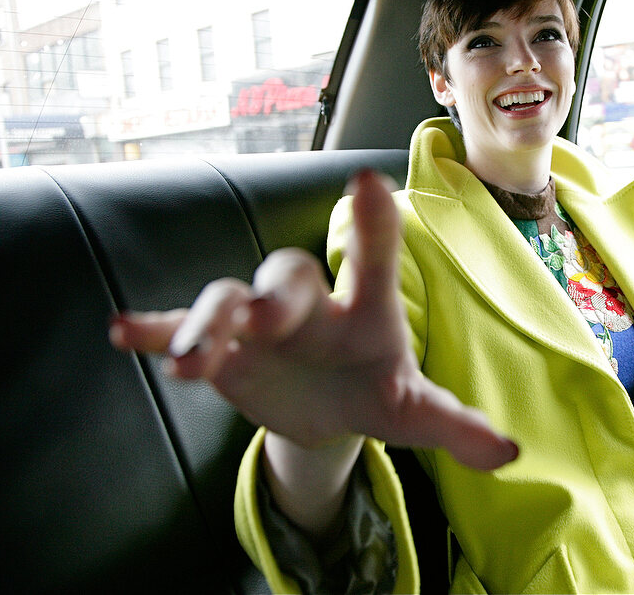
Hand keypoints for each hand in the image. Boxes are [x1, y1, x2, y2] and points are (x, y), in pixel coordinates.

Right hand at [110, 169, 518, 471]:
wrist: (325, 408)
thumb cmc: (375, 392)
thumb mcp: (412, 413)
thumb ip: (455, 425)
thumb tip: (509, 451)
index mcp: (364, 311)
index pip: (374, 262)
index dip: (373, 225)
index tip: (368, 182)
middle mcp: (308, 303)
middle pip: (289, 278)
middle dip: (276, 292)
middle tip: (265, 311)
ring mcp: (257, 320)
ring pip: (226, 300)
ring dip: (207, 323)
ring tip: (192, 360)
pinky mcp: (219, 345)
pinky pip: (180, 327)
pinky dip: (156, 329)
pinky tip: (123, 333)